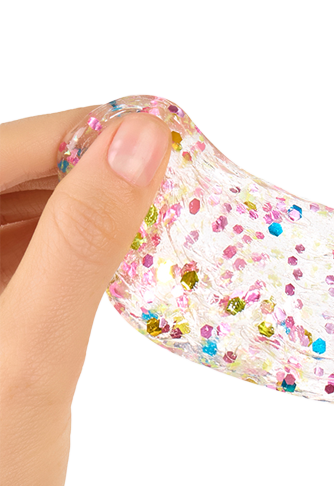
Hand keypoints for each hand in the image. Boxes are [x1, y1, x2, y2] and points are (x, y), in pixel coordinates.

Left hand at [0, 105, 170, 485]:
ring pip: (20, 205)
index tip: (154, 132)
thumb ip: (82, 239)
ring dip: (83, 201)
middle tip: (165, 174)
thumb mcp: (31, 353)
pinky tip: (111, 255)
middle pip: (12, 172)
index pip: (0, 150)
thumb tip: (139, 140)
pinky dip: (70, 242)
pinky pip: (22, 246)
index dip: (78, 132)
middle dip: (87, 165)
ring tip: (147, 213)